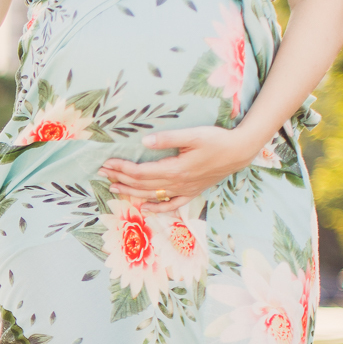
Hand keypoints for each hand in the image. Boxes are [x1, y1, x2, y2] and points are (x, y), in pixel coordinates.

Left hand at [99, 126, 262, 211]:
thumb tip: (144, 142)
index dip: (121, 168)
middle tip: (102, 173)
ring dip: (131, 192)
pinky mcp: (193, 192)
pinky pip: (172, 205)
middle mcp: (177, 183)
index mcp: (175, 169)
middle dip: (120, 179)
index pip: (140, 172)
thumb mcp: (193, 135)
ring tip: (113, 188)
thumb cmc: (217, 140)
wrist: (240, 151)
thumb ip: (167, 139)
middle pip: (142, 184)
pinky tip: (146, 208)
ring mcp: (185, 190)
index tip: (106, 163)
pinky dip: (157, 208)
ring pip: (152, 195)